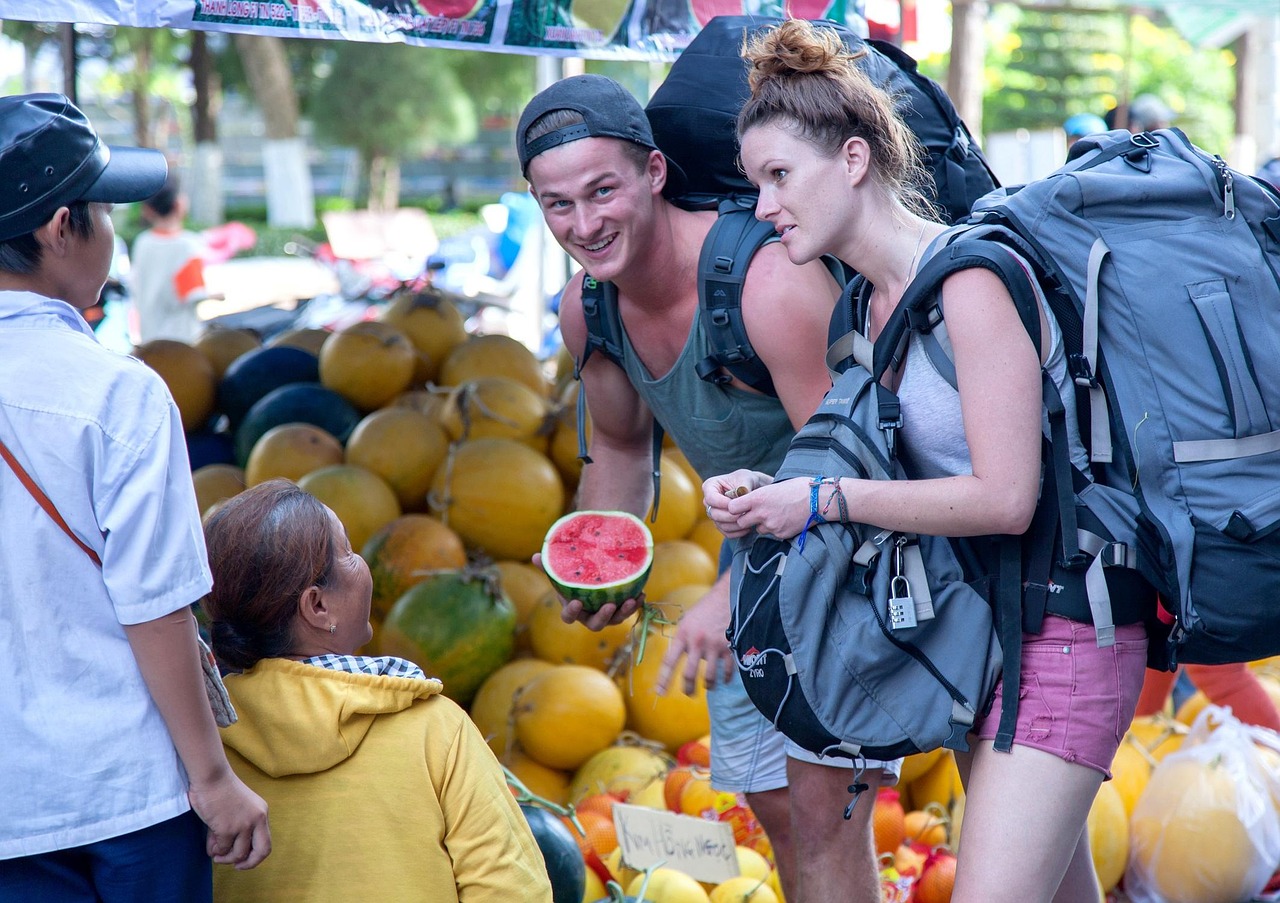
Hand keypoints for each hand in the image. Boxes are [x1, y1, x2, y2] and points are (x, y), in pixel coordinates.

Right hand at [188, 768, 270, 869]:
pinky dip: (215, 850)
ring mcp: (243, 825)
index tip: (243, 861)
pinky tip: (210, 845)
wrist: (212, 776)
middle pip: (262, 852)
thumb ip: (238, 828)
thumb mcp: (239, 808)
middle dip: (248, 864)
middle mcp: (257, 819)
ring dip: (225, 857)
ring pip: (238, 854)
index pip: (266, 842)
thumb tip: (225, 852)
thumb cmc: (221, 790)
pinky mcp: (228, 828)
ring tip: (216, 853)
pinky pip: (222, 849)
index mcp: (262, 813)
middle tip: (235, 865)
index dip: (255, 857)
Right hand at [531, 552, 642, 629]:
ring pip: (615, 620)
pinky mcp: (621, 610)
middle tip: (610, 605)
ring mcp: (607, 615)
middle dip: (603, 617)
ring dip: (624, 612)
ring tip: (631, 600)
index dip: (572, 612)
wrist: (594, 574)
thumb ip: (549, 565)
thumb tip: (535, 556)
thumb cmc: (574, 575)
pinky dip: (636, 604)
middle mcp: (590, 616)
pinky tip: (641, 594)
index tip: (576, 602)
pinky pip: (629, 611)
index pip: (569, 617)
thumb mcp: (562, 569)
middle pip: (595, 624)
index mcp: (573, 609)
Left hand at [656, 580, 733, 695]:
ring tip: (708, 687)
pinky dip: (726, 678)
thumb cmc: (704, 610)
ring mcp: (713, 646)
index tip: (660, 692)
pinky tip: (725, 680)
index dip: (663, 679)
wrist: (726, 597)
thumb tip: (675, 659)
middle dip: (688, 688)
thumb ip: (681, 640)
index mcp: (683, 635)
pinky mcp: (729, 647)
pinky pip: (727, 670)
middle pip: (689, 674)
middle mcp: (696, 642)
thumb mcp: (687, 621)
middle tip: (688, 694)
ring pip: (709, 676)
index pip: (669, 661)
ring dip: (708, 685)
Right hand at [703, 471, 772, 537]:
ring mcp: (714, 514)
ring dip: (735, 525)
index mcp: (710, 486)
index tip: (739, 504)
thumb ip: (743, 487)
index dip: (723, 504)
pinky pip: (726, 532)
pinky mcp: (721, 524)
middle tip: (745, 514)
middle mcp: (708, 501)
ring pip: (720, 524)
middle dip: (730, 516)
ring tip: (749, 520)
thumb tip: (740, 495)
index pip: (711, 498)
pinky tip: (748, 528)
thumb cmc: (748, 480)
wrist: (753, 489)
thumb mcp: (746, 478)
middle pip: (714, 514)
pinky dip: (737, 532)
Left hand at [726, 477, 811, 540]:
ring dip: (762, 524)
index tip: (739, 507)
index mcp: (758, 498)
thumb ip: (760, 496)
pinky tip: (786, 520)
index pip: (732, 508)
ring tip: (776, 514)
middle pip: (741, 522)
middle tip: (755, 514)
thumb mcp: (774, 487)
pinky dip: (776, 529)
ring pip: (758, 529)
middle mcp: (761, 513)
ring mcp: (771, 525)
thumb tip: (749, 501)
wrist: (818, 499)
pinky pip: (772, 534)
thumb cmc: (798, 488)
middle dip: (745, 519)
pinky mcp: (780, 534)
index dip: (734, 509)